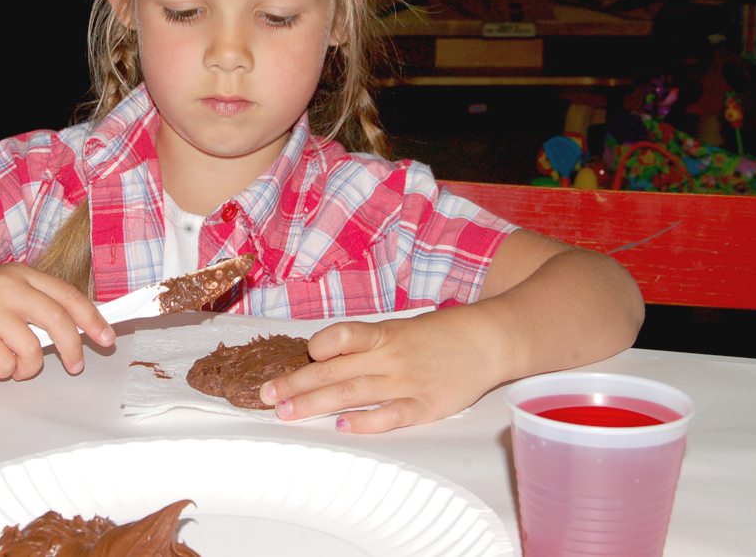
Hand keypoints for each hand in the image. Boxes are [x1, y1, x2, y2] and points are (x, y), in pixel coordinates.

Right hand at [0, 263, 114, 380]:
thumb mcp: (8, 290)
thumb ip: (40, 304)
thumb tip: (80, 329)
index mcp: (20, 275)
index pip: (67, 295)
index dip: (92, 318)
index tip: (106, 337)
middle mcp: (6, 288)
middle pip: (57, 320)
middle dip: (72, 348)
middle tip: (75, 365)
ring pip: (31, 350)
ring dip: (28, 366)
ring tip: (15, 363)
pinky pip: (4, 365)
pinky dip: (3, 371)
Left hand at [259, 308, 502, 433]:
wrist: (490, 339)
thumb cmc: (443, 334)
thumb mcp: (402, 328)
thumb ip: (368, 343)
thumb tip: (328, 354)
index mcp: (383, 334)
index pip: (340, 336)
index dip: (316, 346)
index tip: (292, 358)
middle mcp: (389, 357)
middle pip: (334, 370)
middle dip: (296, 383)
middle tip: (266, 395)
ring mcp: (406, 381)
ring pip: (352, 393)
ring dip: (315, 403)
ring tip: (287, 412)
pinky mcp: (424, 405)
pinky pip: (390, 414)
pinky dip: (366, 421)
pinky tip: (343, 427)